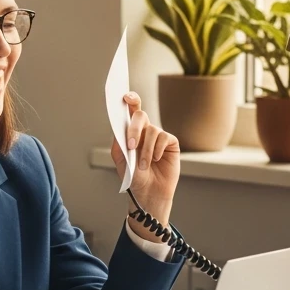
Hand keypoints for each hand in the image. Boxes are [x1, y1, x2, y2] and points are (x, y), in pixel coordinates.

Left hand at [110, 93, 179, 234]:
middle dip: (134, 129)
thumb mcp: (121, 159)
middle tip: (131, 145)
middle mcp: (145, 130)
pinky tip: (155, 160)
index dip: (130, 99)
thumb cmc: (133, 176)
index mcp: (131, 131)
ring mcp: (158, 135)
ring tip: (143, 165)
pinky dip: (156, 150)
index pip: (131, 109)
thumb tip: (120, 126)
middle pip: (140, 115)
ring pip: (151, 130)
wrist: (147, 192)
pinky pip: (163, 138)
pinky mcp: (170, 143)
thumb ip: (119, 141)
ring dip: (145, 150)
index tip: (125, 97)